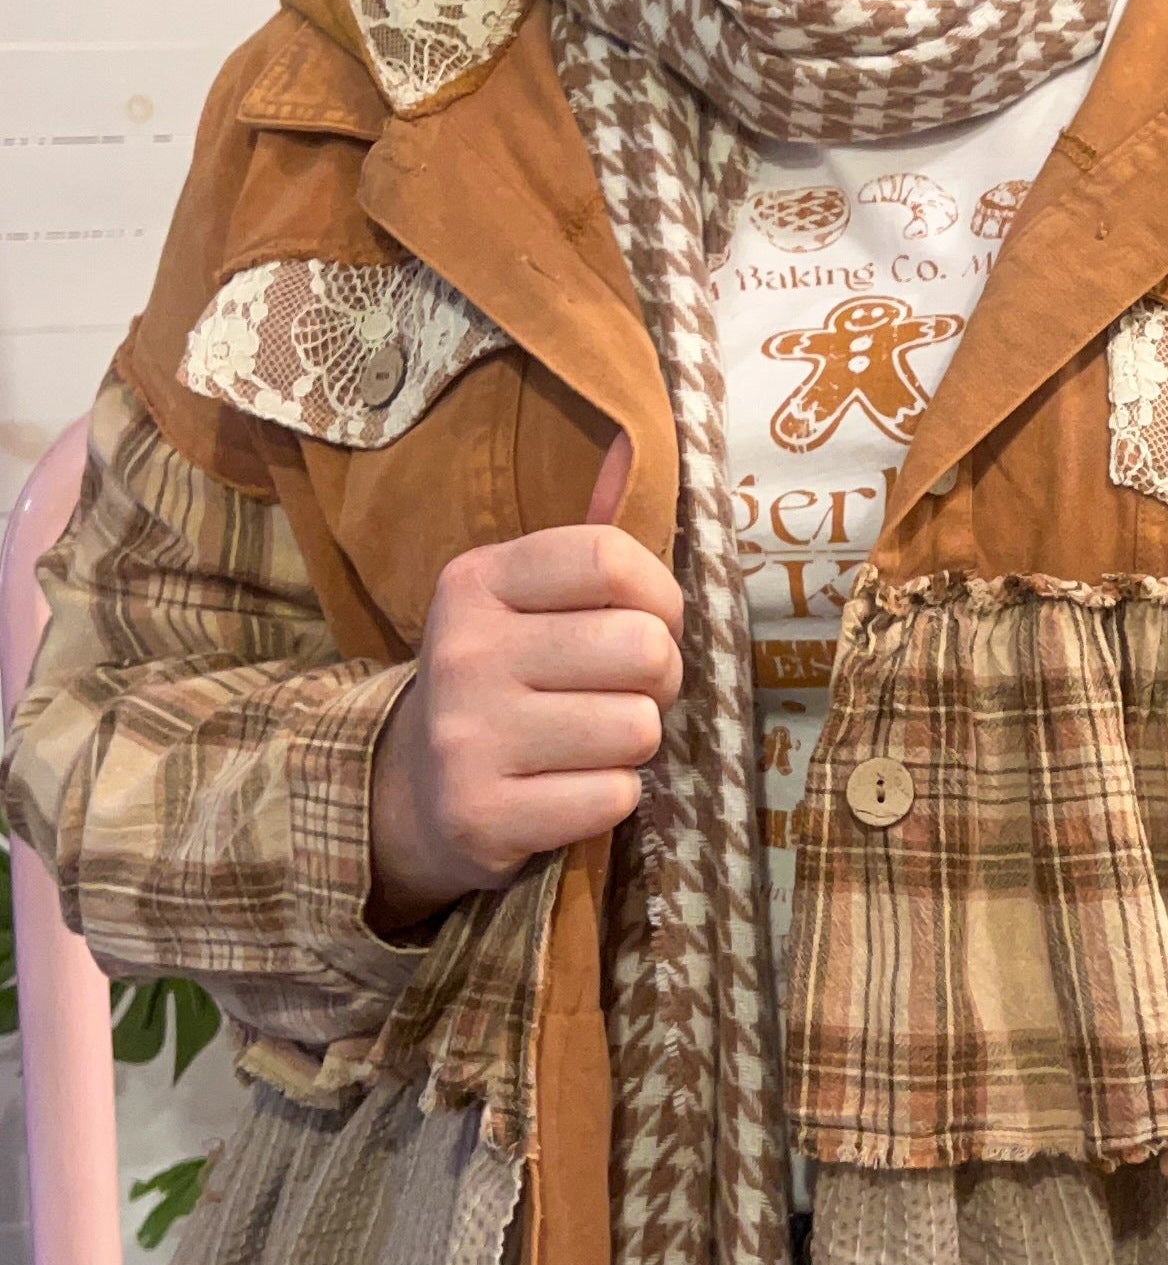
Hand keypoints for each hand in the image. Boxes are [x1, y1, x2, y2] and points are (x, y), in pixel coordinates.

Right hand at [370, 432, 682, 926]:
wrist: (411, 795)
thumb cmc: (502, 685)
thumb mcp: (522, 605)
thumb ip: (585, 551)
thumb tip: (638, 447)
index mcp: (477, 582)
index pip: (609, 558)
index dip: (660, 596)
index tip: (652, 622)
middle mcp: (462, 652)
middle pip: (640, 648)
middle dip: (659, 678)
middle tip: (626, 692)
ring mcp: (465, 738)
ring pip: (636, 729)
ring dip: (634, 743)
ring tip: (591, 742)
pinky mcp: (480, 817)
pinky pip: (613, 798)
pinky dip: (610, 799)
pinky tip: (568, 789)